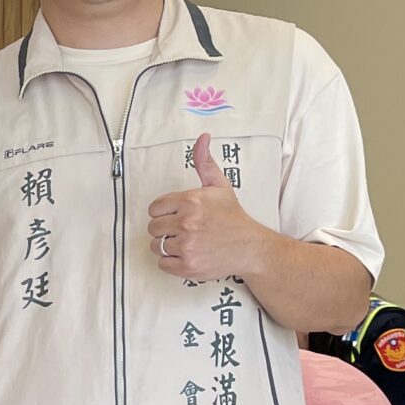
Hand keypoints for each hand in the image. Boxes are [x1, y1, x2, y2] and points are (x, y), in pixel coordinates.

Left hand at [147, 133, 271, 280]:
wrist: (251, 247)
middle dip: (165, 228)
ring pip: (156, 245)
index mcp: (190, 201)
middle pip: (153, 227)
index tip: (176, 215)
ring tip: (186, 242)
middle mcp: (186, 223)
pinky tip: (187, 254)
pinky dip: (172, 262)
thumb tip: (202, 138)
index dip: (164, 212)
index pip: (154, 208)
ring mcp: (187, 245)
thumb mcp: (219, 186)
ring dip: (167, 245)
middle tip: (183, 230)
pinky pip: (163, 263)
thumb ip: (204, 163)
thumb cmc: (233, 217)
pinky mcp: (187, 266)